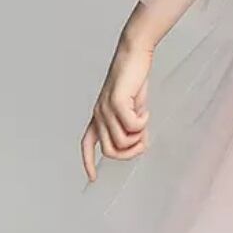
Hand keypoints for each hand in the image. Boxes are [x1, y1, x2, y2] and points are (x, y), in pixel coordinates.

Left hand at [80, 38, 152, 180]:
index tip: (93, 178)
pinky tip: (145, 111)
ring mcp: (106, 109)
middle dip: (130, 152)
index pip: (87, 144)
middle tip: (143, 139)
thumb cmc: (134, 80)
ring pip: (122, 142)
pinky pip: (132, 126)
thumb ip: (131, 126)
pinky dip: (143, 123)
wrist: (134, 54)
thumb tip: (138, 143)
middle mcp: (98, 115)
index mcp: (98, 116)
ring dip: (139, 136)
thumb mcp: (132, 108)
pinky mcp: (117, 102)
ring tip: (145, 120)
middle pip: (112, 151)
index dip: (88, 162)